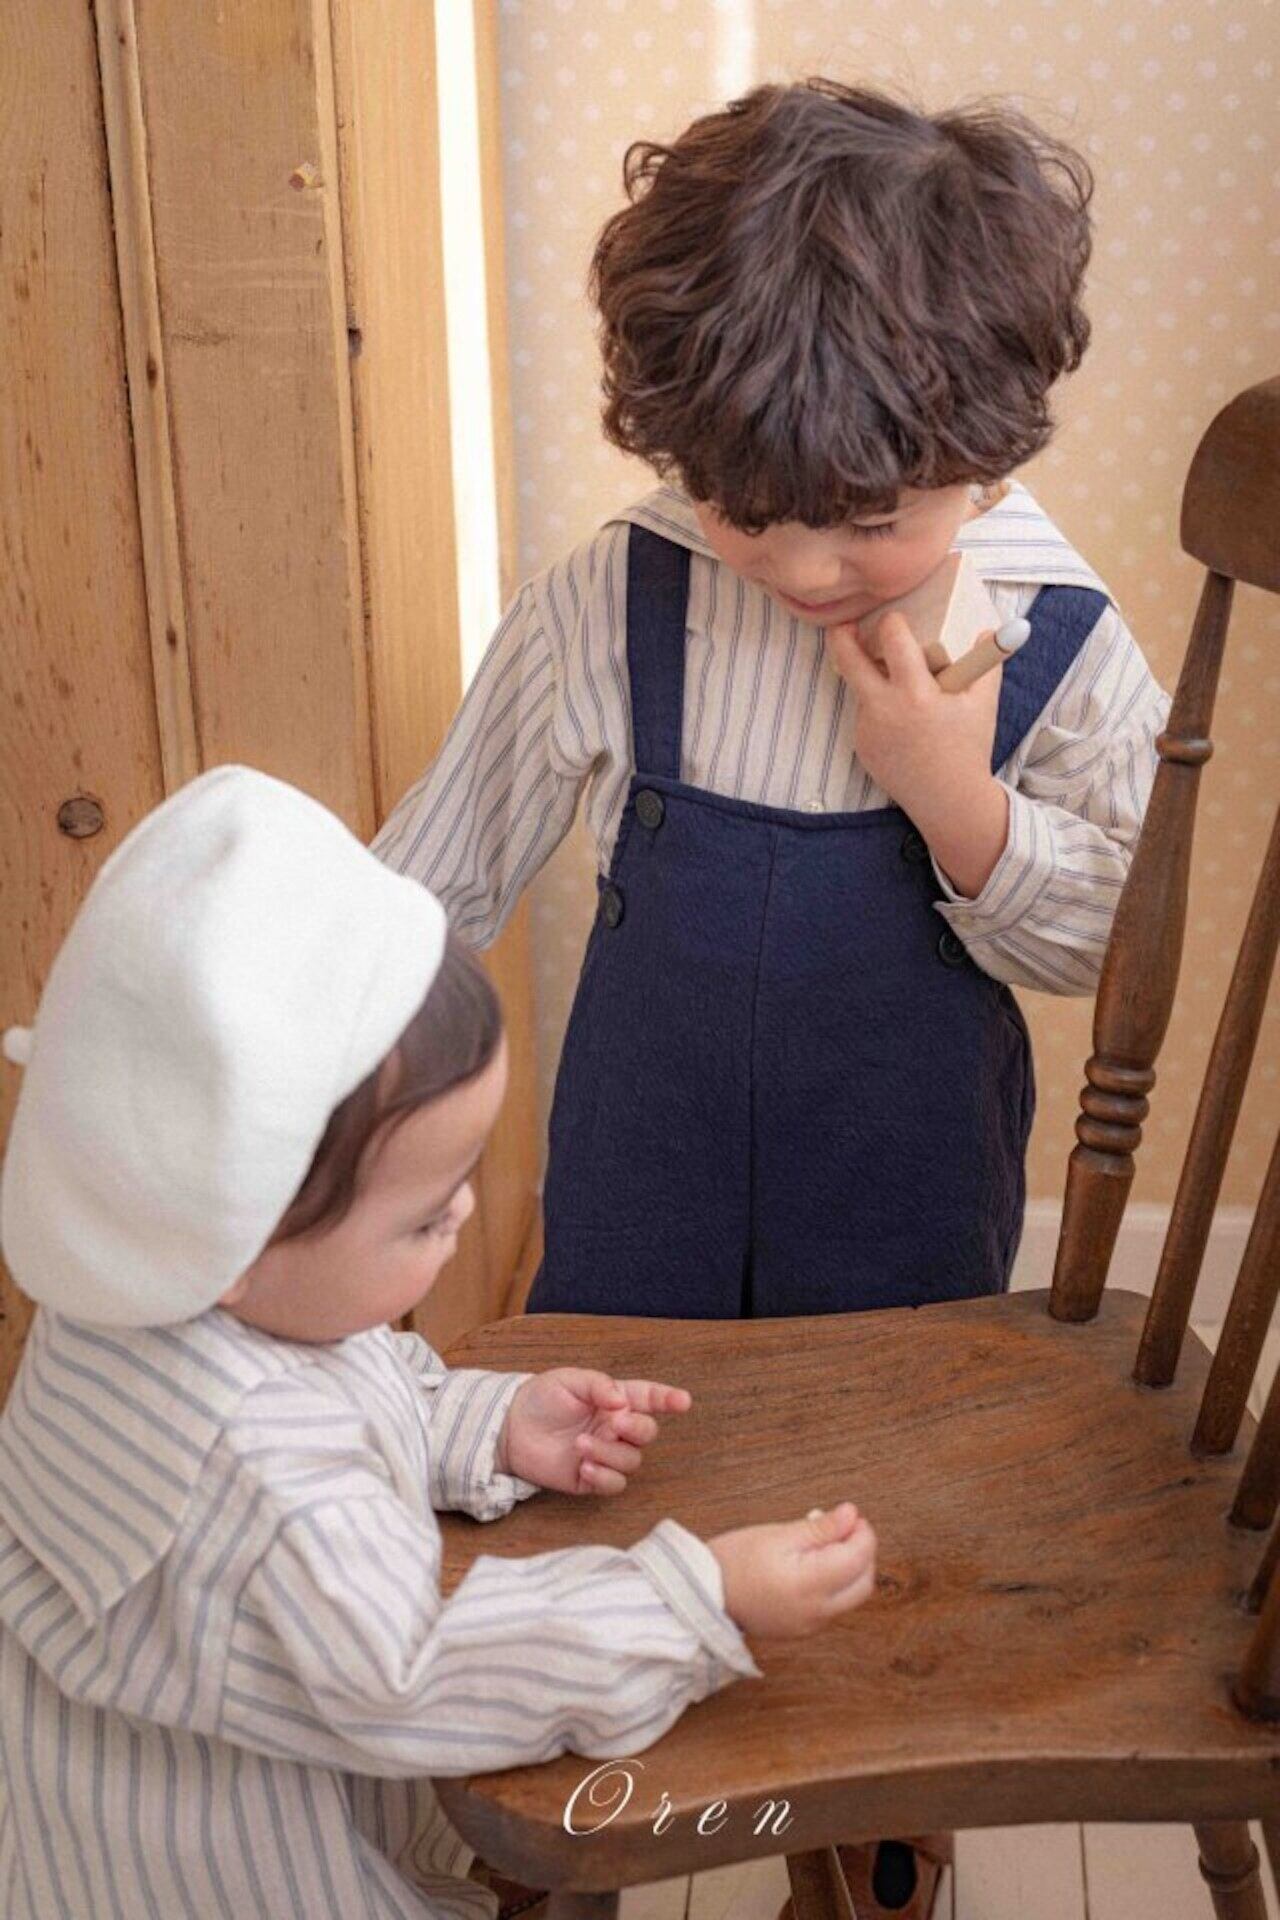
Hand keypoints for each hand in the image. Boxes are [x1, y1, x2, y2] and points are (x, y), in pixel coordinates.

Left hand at [496, 1370, 691, 1494]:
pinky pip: (614, 1483)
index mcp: (614, 1400)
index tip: (683, 1401)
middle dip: (637, 1428)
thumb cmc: (541, 1398)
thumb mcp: (569, 1380)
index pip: (649, 1398)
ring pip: (631, 1460)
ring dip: (610, 1453)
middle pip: (646, 1432)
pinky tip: (584, 1466)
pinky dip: (604, 1476)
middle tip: (615, 1422)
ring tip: (580, 1445)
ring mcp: (605, 1453)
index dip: (668, 1399)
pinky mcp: (590, 1478)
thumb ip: (598, 1386)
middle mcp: (615, 1427)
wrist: (510, 1427)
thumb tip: (622, 1400)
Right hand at [710, 1503, 877, 1639]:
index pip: (858, 1559)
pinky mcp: (802, 1629)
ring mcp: (810, 1625)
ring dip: (850, 1569)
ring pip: (851, 1597)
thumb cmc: (735, 1561)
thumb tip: (851, 1514)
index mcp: (811, 1585)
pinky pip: (832, 1606)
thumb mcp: (778, 1535)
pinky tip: (813, 1564)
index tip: (850, 1516)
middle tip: (843, 1527)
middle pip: (863, 1583)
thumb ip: (820, 1528)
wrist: (704, 1596)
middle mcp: (817, 1612)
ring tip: (823, 1543)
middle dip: (862, 1553)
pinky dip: (834, 1584)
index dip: (862, 1533)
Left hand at [828, 612, 1009, 897]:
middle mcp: (884, 710)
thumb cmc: (969, 749)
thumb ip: (987, 661)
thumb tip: (986, 628)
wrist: (948, 800)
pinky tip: (904, 726)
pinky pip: (866, 716)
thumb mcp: (983, 704)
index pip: (893, 640)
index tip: (894, 618)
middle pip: (847, 659)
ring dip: (875, 682)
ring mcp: (867, 730)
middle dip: (841, 635)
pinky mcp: (861, 746)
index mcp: (916, 695)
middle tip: (843, 624)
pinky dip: (880, 711)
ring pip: (861, 690)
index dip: (891, 622)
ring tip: (906, 694)